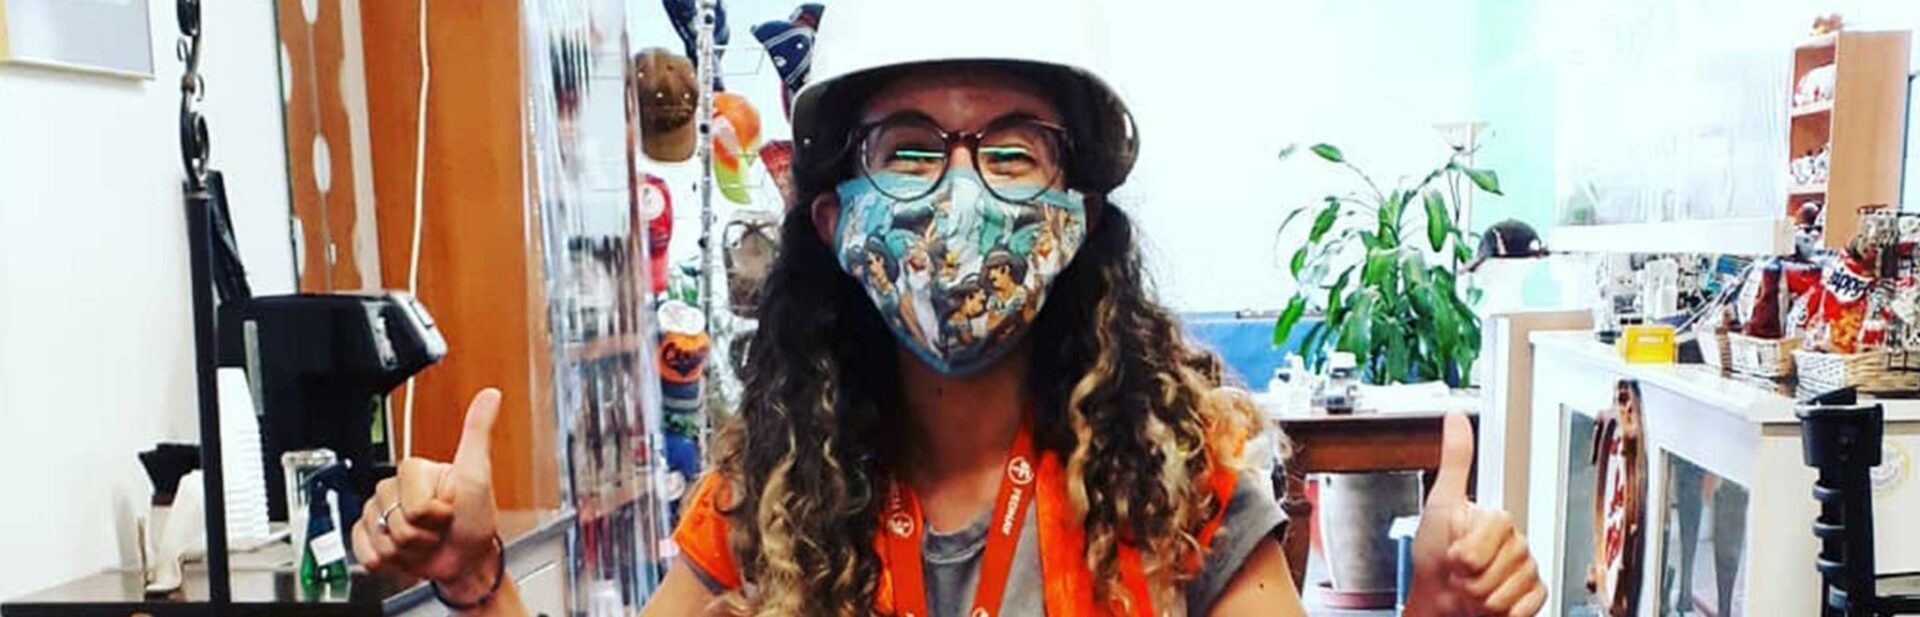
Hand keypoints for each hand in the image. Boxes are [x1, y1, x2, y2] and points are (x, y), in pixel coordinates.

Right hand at [353, 389, 503, 600]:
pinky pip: (361, 547)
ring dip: (406, 549)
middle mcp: (394, 488)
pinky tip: (402, 553)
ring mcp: (379, 512)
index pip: (413, 501)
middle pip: (393, 519)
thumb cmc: (474, 521)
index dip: (433, 514)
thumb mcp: (478, 475)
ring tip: (425, 542)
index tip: (449, 511)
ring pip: (378, 535)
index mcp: (415, 470)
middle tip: (438, 530)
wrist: (464, 562)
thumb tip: (491, 395)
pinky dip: (382, 558)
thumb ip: (477, 434)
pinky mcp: (369, 536)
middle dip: (420, 534)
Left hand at [1406, 412, 1546, 616]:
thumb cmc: (1434, 557)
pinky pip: (1526, 606)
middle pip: (1503, 562)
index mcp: (1498, 519)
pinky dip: (1502, 611)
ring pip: (1511, 587)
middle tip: (1460, 572)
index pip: (1498, 528)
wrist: (1437, 602)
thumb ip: (1455, 461)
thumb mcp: (1440, 504)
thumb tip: (1456, 417)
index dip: (1469, 548)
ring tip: (1470, 587)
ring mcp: (1528, 569)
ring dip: (1482, 595)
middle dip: (1472, 574)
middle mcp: (1518, 542)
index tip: (1457, 552)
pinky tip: (1490, 602)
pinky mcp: (1534, 595)